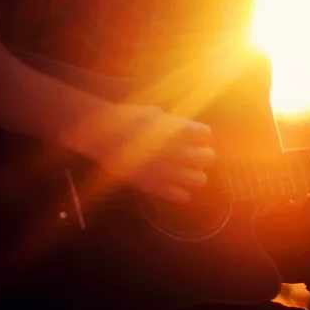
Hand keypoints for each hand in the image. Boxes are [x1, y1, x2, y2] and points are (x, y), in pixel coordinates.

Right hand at [63, 103, 214, 203]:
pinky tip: (172, 184)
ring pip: (199, 180)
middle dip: (203, 155)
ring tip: (184, 171)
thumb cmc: (126, 118)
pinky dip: (181, 192)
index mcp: (178, 130)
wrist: (102, 135)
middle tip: (193, 154)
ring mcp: (167, 171)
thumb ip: (172, 122)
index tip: (193, 136)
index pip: (205, 134)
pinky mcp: (154, 186)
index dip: (201, 135)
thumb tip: (180, 128)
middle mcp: (178, 151)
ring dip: (195, 174)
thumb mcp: (153, 112)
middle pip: (208, 158)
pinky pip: (181, 197)